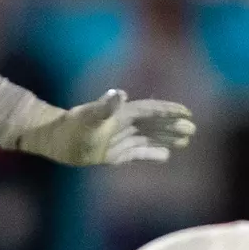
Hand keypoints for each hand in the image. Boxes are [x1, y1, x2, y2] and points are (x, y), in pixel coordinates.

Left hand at [12, 89, 194, 165]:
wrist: (55, 140)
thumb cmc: (71, 127)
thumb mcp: (89, 117)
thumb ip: (105, 106)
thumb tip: (122, 93)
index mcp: (123, 113)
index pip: (151, 110)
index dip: (169, 111)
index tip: (187, 112)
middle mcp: (124, 124)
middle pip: (154, 124)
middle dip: (173, 126)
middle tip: (193, 130)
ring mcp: (120, 139)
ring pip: (149, 137)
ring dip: (167, 138)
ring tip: (186, 141)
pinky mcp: (115, 154)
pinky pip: (139, 152)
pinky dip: (153, 153)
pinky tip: (166, 156)